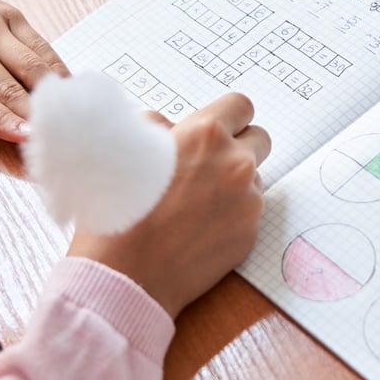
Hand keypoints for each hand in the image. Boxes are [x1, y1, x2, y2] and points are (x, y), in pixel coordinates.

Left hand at [0, 0, 68, 171]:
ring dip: (50, 93)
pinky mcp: (8, 14)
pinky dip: (55, 66)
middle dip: (32, 115)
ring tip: (67, 117)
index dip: (2, 120)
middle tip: (54, 139)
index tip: (25, 138)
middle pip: (7, 86)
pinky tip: (68, 86)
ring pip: (28, 65)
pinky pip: (38, 44)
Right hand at [67, 93, 270, 318]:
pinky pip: (249, 212)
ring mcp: (247, 201)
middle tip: (210, 163)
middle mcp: (235, 164)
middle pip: (260, 139)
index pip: (241, 105)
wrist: (125, 273)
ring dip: (234, 183)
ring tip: (195, 203)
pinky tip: (199, 227)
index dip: (228, 116)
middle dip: (239, 146)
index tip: (218, 128)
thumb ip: (161, 128)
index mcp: (206, 135)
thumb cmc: (119, 210)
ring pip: (254, 179)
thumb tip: (174, 128)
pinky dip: (231, 215)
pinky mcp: (250, 234)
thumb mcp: (130, 149)